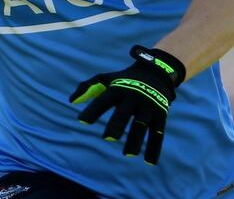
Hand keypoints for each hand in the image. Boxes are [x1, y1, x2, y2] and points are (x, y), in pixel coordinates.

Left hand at [69, 45, 185, 164]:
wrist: (156, 72)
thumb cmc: (124, 79)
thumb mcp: (106, 78)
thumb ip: (88, 87)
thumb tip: (71, 101)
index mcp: (118, 88)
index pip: (103, 100)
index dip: (93, 110)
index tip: (82, 121)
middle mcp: (134, 96)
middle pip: (124, 112)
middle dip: (116, 124)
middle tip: (108, 138)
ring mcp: (148, 105)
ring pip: (141, 125)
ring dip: (135, 140)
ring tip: (127, 154)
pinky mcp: (161, 114)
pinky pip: (158, 133)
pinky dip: (154, 148)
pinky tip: (149, 162)